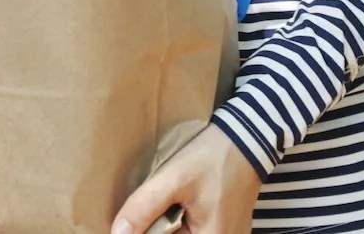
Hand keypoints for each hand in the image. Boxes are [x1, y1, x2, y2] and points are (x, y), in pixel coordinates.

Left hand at [112, 126, 261, 233]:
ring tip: (165, 201)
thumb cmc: (212, 158)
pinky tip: (174, 206)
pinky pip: (194, 231)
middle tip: (149, 207)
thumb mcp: (173, 179)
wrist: (246, 139)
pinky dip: (179, 223)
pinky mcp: (226, 229)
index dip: (144, 233)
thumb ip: (144, 208)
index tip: (135, 220)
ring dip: (165, 226)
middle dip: (155, 228)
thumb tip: (117, 233)